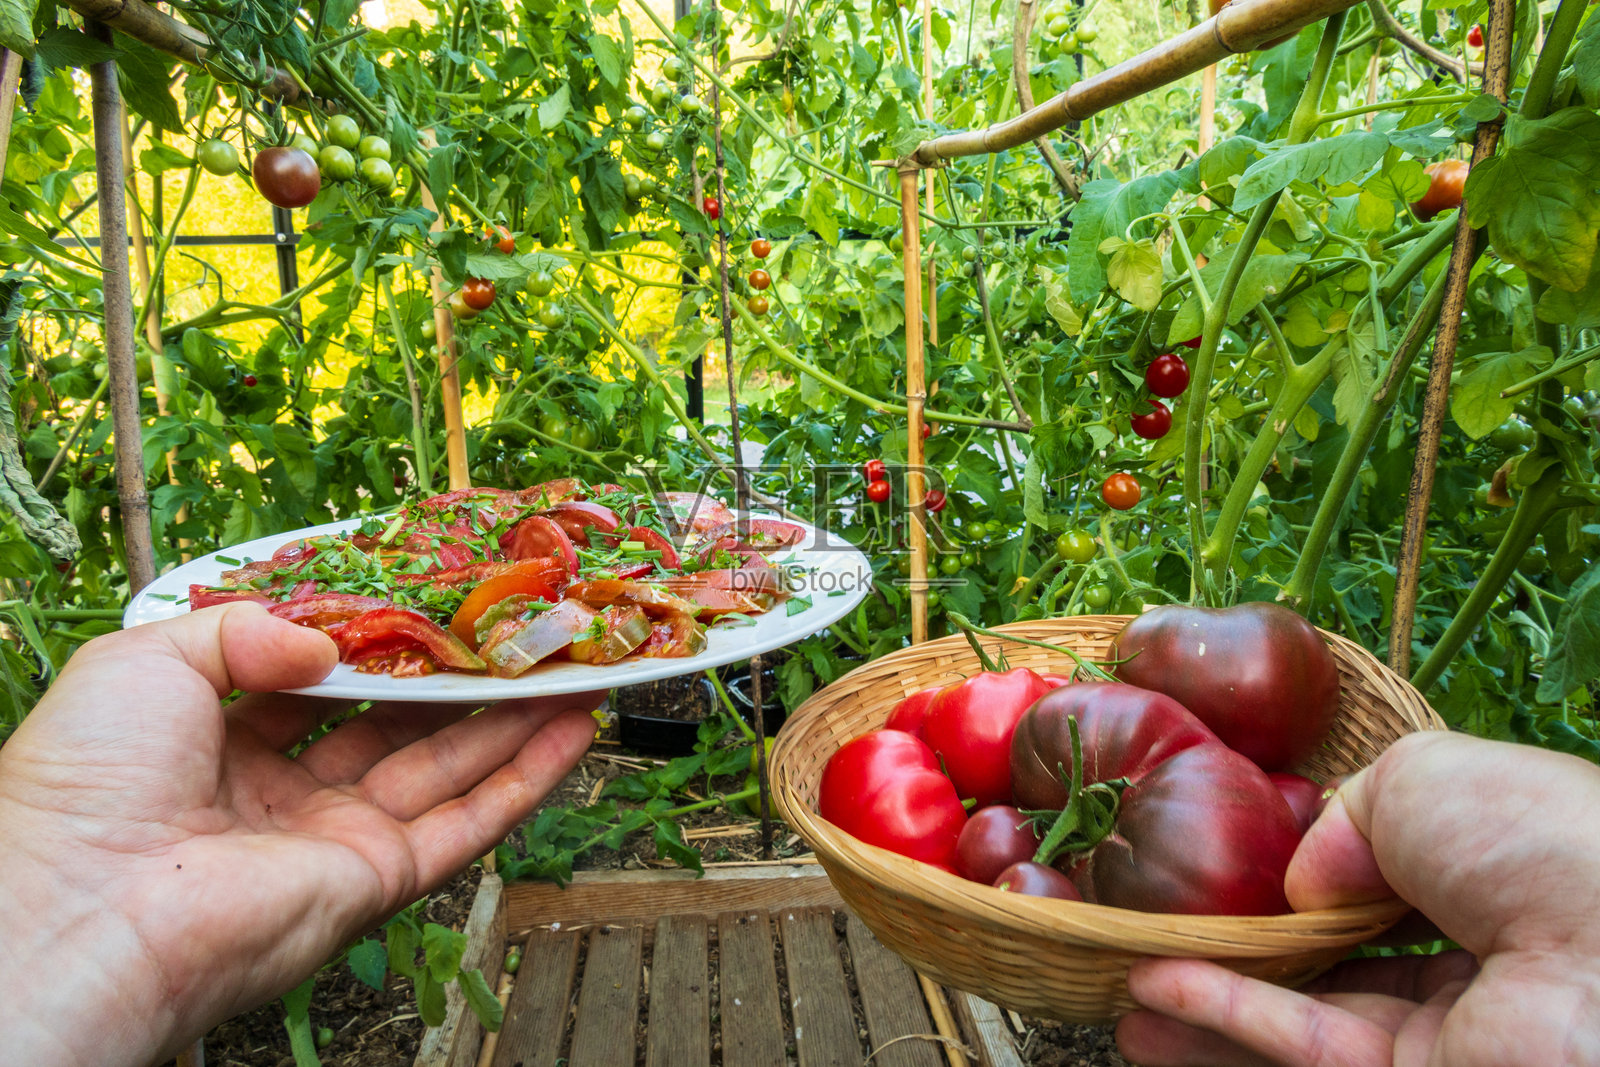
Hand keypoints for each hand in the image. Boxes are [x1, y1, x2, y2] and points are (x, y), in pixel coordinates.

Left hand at [0, 604, 602, 1066]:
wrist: (82, 909)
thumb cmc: (89, 777)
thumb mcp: (146, 662)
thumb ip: (246, 631)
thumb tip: (332, 646)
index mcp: (216, 742)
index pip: (319, 681)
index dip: (382, 638)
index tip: (437, 596)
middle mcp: (282, 792)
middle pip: (397, 722)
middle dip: (461, 675)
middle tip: (523, 626)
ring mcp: (335, 839)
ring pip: (445, 765)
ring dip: (513, 715)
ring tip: (573, 663)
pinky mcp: (377, 880)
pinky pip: (466, 822)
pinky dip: (527, 777)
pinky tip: (574, 728)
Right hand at [1115, 732, 1599, 1065]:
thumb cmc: (1534, 839)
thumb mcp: (1418, 777)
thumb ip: (1339, 819)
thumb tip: (1299, 884)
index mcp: (1487, 867)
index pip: (1381, 873)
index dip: (1299, 865)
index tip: (1217, 849)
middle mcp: (1466, 952)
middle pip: (1330, 952)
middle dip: (1240, 940)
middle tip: (1151, 922)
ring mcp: (1440, 1031)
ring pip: (1301, 1009)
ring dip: (1204, 990)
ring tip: (1117, 973)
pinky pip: (1301, 1045)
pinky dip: (1219, 1014)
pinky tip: (1149, 985)